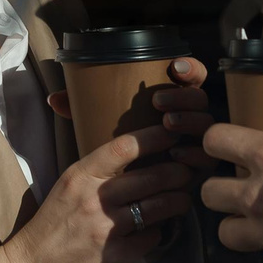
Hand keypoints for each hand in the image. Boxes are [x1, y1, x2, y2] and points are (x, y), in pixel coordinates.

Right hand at [0, 122, 193, 262]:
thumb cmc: (50, 226)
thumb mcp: (66, 188)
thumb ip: (97, 173)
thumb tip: (137, 158)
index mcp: (80, 176)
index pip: (125, 147)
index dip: (155, 137)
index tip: (173, 133)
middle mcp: (94, 200)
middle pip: (152, 176)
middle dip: (178, 172)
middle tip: (188, 171)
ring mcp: (106, 230)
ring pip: (159, 207)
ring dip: (178, 201)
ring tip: (182, 199)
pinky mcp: (115, 258)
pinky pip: (151, 238)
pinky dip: (158, 233)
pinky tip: (156, 231)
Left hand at [45, 56, 216, 176]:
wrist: (125, 195)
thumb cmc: (114, 154)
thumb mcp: (100, 126)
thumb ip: (81, 110)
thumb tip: (54, 99)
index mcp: (171, 99)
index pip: (191, 74)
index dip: (189, 68)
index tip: (174, 67)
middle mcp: (189, 117)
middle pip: (200, 99)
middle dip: (184, 98)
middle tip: (160, 103)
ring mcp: (198, 142)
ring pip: (207, 127)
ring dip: (190, 122)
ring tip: (169, 124)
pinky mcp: (201, 168)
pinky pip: (208, 159)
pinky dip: (195, 154)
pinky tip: (178, 154)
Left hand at [200, 46, 262, 252]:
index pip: (215, 139)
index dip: (219, 142)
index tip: (231, 144)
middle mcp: (255, 192)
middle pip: (208, 190)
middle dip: (222, 189)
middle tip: (244, 185)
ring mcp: (261, 228)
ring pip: (222, 228)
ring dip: (234, 223)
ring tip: (255, 217)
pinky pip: (248, 252)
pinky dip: (256, 247)